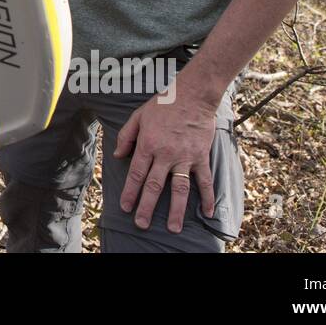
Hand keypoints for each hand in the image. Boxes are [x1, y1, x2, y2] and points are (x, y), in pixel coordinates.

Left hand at [112, 89, 218, 232]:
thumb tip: (118, 155)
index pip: (136, 174)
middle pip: (154, 186)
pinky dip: (207, 197)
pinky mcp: (200, 157)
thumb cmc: (163, 104)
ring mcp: (185, 157)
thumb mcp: (138, 116)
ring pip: (179, 189)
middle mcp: (165, 155)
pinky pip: (204, 181)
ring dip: (176, 210)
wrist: (192, 95)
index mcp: (148, 145)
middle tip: (141, 224)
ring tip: (173, 228)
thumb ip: (126, 136)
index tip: (125, 208)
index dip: (130, 192)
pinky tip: (207, 212)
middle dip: (146, 207)